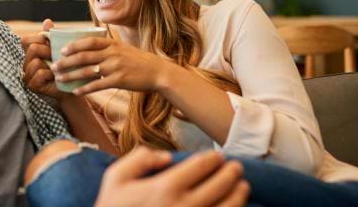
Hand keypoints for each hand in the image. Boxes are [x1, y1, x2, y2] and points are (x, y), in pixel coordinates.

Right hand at [21, 19, 66, 99]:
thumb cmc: (66, 66)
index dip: (40, 39)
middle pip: (32, 48)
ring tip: (57, 69)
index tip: (51, 44)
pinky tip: (56, 78)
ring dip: (50, 64)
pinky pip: (40, 73)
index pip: (26, 40)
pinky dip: (51, 74)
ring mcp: (27, 75)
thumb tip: (47, 21)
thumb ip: (52, 35)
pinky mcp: (32, 86)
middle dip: (48, 51)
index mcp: (30, 53)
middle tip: (56, 57)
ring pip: (36, 62)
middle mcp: (26, 63)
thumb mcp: (60, 48)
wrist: (73, 86)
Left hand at [51, 37, 176, 95]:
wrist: (158, 72)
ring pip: (87, 71)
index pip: (89, 42)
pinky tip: (76, 92)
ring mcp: (115, 67)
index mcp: (112, 44)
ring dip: (71, 75)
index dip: (74, 45)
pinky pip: (98, 85)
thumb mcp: (123, 48)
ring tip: (60, 79)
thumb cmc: (139, 61)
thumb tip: (89, 49)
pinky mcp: (119, 80)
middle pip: (84, 56)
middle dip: (66, 62)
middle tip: (54, 67)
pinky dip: (85, 89)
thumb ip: (108, 48)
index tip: (62, 50)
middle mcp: (112, 54)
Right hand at [95, 148, 249, 206]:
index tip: (218, 156)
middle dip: (231, 172)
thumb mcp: (115, 177)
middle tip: (236, 167)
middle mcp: (185, 206)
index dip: (213, 158)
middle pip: (220, 185)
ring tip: (243, 186)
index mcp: (166, 187)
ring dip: (239, 194)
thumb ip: (139, 158)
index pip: (201, 166)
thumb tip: (167, 157)